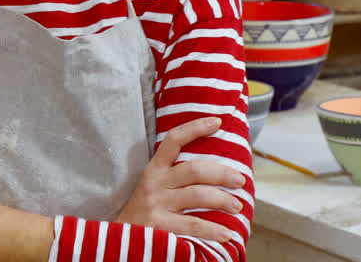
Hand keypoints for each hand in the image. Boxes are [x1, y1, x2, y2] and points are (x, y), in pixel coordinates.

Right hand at [113, 117, 246, 242]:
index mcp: (154, 169)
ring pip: (197, 195)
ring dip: (222, 199)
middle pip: (194, 170)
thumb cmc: (144, 211)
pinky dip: (213, 229)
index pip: (173, 140)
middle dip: (221, 173)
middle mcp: (155, 183)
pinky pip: (193, 224)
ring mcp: (157, 204)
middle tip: (240, 180)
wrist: (120, 239)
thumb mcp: (153, 187)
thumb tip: (215, 171)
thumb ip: (174, 176)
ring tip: (238, 206)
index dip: (195, 128)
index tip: (217, 122)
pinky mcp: (160, 226)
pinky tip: (227, 233)